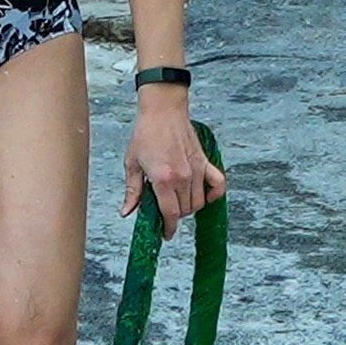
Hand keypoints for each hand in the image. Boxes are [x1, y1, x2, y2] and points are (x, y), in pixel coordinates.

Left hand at [130, 80, 224, 230]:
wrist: (163, 111)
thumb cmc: (146, 134)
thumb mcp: (132, 164)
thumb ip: (133, 191)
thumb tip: (127, 212)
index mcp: (163, 179)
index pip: (171, 214)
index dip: (169, 228)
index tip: (166, 233)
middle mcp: (183, 177)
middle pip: (185, 210)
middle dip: (175, 215)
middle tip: (165, 208)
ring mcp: (196, 170)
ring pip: (199, 202)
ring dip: (189, 207)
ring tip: (178, 200)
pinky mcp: (205, 162)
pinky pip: (218, 185)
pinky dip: (214, 194)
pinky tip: (205, 196)